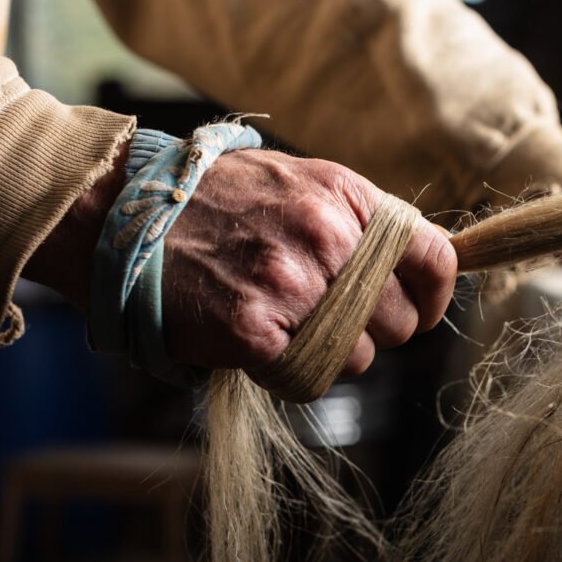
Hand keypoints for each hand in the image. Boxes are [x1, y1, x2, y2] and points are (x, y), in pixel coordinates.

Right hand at [26, 145, 456, 376]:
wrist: (125, 215)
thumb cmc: (218, 201)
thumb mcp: (300, 183)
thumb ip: (360, 220)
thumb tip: (416, 263)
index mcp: (345, 197)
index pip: (434, 256)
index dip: (436, 295)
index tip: (423, 310)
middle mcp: (326, 237)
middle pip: (399, 320)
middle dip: (375, 330)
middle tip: (333, 320)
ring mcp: (290, 285)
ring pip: (359, 357)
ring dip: (332, 354)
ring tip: (287, 324)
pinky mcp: (254, 331)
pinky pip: (311, 379)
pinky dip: (293, 373)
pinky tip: (263, 343)